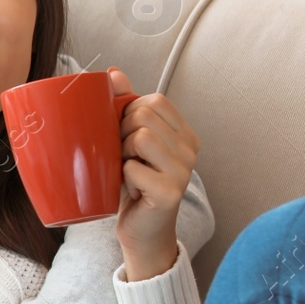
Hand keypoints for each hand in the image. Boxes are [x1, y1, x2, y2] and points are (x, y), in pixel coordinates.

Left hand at [108, 67, 199, 281]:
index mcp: (184, 133)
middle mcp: (190, 149)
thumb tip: (114, 73)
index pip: (154, 100)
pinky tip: (130, 190)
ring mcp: (184, 171)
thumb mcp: (127, 141)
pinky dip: (121, 177)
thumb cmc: (132, 184)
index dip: (128, 112)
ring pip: (139, 137)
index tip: (124, 135)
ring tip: (126, 171)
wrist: (141, 231)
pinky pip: (132, 168)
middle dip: (120, 132)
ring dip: (121, 154)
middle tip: (122, 156)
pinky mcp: (170, 192)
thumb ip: (124, 105)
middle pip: (143, 115)